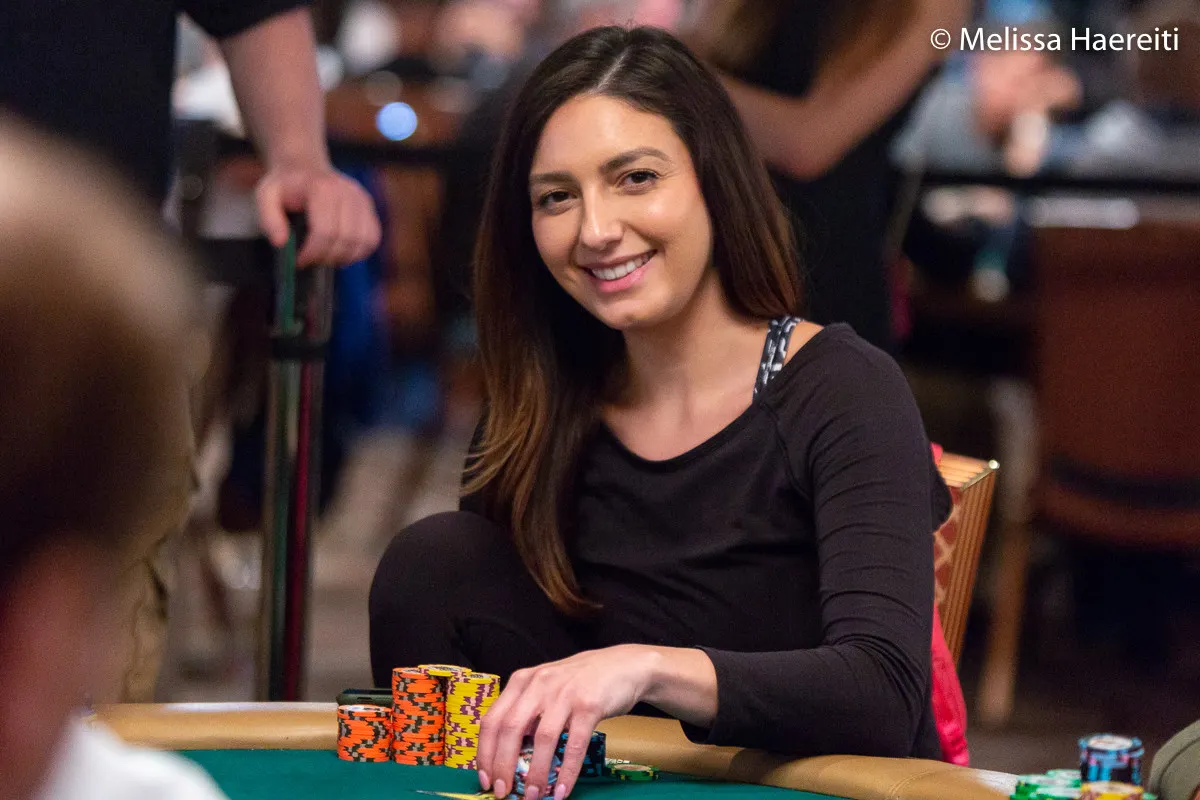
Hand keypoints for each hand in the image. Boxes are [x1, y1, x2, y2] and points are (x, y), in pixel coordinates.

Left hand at [255, 163, 380, 266]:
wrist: (303, 167)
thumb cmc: (284, 186)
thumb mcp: (265, 196)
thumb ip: (269, 220)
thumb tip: (281, 243)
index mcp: (322, 189)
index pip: (326, 232)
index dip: (313, 253)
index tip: (300, 260)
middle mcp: (348, 192)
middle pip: (346, 240)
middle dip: (327, 257)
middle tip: (311, 259)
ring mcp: (362, 199)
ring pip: (363, 242)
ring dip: (344, 257)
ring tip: (326, 255)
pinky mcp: (369, 208)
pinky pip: (372, 239)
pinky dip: (358, 251)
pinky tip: (340, 250)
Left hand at [476, 645, 661, 799]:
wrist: (624, 665)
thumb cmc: (581, 681)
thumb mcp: (546, 688)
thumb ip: (527, 713)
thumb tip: (509, 757)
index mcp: (523, 681)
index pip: (493, 719)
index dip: (485, 752)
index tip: (485, 777)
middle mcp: (540, 684)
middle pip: (511, 729)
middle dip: (503, 766)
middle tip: (502, 791)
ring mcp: (565, 693)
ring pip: (542, 739)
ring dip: (535, 773)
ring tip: (532, 796)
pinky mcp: (589, 705)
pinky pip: (574, 744)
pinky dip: (566, 771)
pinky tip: (562, 789)